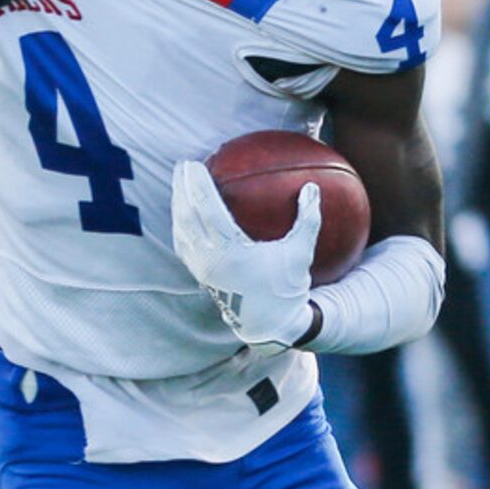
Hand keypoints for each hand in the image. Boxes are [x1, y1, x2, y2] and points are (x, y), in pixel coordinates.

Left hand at [170, 161, 320, 352]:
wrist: (268, 324)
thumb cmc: (286, 287)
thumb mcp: (302, 252)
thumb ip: (308, 219)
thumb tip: (312, 187)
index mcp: (231, 251)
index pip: (207, 210)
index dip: (197, 185)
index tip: (194, 164)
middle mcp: (210, 259)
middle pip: (186, 216)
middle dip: (181, 188)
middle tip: (182, 165)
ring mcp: (201, 268)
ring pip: (180, 230)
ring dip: (178, 204)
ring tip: (179, 182)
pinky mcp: (199, 274)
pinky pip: (183, 243)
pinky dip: (181, 223)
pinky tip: (184, 211)